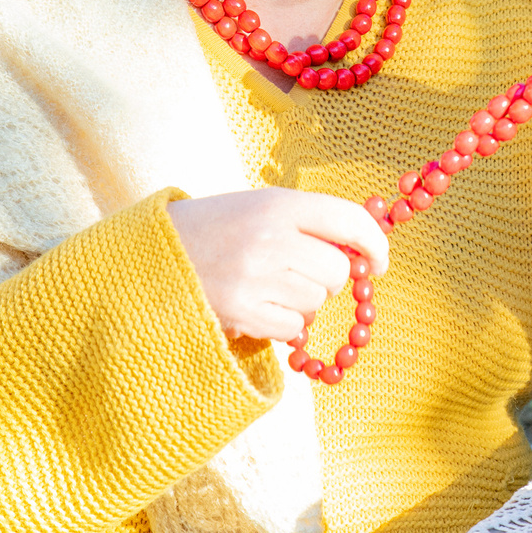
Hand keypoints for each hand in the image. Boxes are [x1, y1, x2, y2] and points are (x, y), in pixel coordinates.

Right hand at [166, 187, 390, 344]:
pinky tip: (256, 305)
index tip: (378, 261)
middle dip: (328, 277)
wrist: (153, 255)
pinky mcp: (242, 313)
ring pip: (317, 302)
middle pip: (337, 271)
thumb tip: (365, 250)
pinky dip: (283, 323)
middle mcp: (270, 238)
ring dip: (303, 301)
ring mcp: (256, 278)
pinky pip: (293, 328)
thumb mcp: (261, 207)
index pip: (350, 220)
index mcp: (278, 204)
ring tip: (267, 285)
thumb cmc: (216, 229)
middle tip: (298, 271)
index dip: (375, 244)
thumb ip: (311, 222)